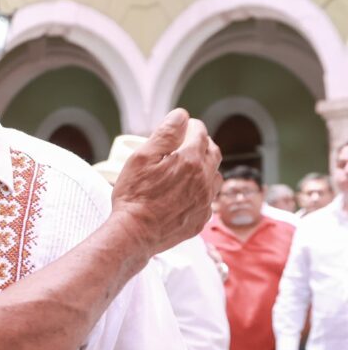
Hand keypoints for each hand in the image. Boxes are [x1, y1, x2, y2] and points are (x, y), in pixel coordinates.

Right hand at [110, 109, 220, 257]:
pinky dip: (201, 189)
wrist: (135, 233)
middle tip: (186, 144)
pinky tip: (185, 192)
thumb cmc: (134, 197)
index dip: (189, 126)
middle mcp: (203, 178)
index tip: (181, 127)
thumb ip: (165, 134)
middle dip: (202, 143)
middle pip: (213, 151)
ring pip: (215, 174)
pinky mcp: (201, 217)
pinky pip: (209, 197)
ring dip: (205, 166)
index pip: (199, 132)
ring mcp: (205, 200)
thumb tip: (181, 116)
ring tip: (187, 168)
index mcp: (190, 160)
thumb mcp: (141, 158)